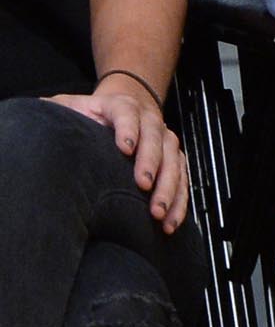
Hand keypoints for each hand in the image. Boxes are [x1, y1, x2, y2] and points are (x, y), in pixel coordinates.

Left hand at [49, 82, 188, 229]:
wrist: (127, 107)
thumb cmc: (93, 113)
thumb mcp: (72, 105)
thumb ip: (58, 110)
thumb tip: (40, 114)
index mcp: (121, 106)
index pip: (127, 113)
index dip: (128, 129)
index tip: (124, 148)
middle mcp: (150, 121)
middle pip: (156, 139)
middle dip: (151, 163)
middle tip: (144, 185)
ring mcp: (165, 140)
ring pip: (174, 162)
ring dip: (169, 188)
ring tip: (158, 213)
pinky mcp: (175, 160)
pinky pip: (183, 180)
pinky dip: (179, 201)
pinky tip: (170, 221)